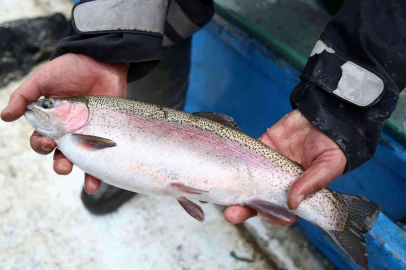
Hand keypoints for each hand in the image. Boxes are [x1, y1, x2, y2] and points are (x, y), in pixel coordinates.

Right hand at [1, 53, 127, 192]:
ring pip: (83, 160)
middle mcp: (70, 131)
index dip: (40, 145)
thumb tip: (4, 116)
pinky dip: (102, 170)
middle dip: (60, 164)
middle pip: (61, 155)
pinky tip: (101, 180)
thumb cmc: (71, 68)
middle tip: (64, 164)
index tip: (46, 141)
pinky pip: (103, 154)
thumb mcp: (44, 78)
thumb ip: (25, 95)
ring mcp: (89, 133)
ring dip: (84, 174)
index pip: (40, 140)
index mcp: (51, 121)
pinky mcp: (107, 132)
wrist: (102, 60)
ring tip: (89, 184)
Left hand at [223, 110, 345, 225]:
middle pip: (259, 200)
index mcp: (298, 190)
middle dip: (245, 209)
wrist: (327, 114)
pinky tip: (224, 171)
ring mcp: (268, 164)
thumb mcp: (329, 165)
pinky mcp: (262, 146)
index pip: (281, 210)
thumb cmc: (333, 144)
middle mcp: (280, 181)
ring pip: (248, 181)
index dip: (272, 215)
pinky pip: (246, 156)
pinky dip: (235, 164)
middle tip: (232, 214)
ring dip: (235, 191)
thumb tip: (293, 203)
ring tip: (224, 199)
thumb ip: (313, 182)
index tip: (265, 214)